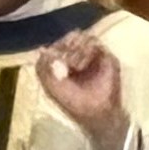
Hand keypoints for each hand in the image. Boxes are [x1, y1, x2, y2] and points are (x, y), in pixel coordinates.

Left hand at [36, 31, 131, 149]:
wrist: (95, 113)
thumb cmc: (73, 103)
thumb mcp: (51, 87)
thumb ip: (43, 68)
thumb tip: (42, 48)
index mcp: (68, 61)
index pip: (61, 42)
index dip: (56, 46)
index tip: (52, 57)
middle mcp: (82, 55)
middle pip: (72, 36)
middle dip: (65, 45)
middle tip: (64, 61)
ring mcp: (95, 56)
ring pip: (84, 37)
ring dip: (75, 50)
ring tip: (74, 66)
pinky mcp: (107, 57)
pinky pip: (95, 43)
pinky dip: (85, 53)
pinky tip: (81, 66)